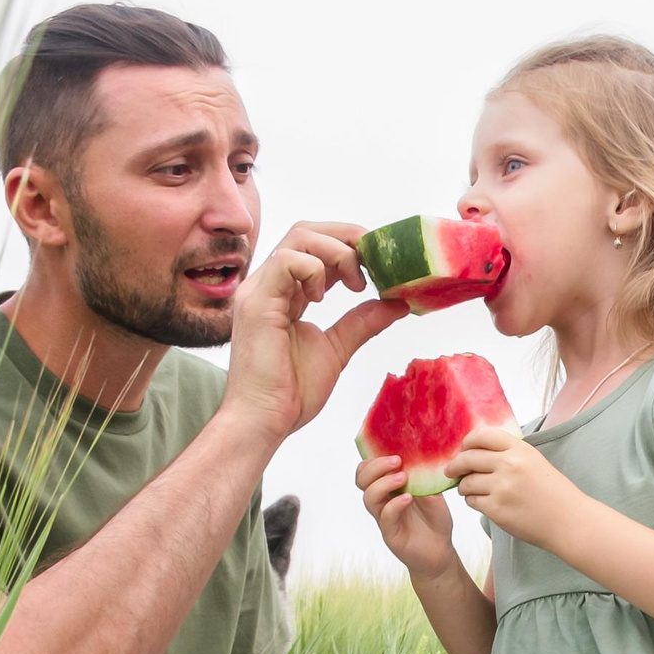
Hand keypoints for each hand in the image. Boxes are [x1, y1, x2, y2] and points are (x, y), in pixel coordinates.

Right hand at [220, 222, 406, 441]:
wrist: (265, 422)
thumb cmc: (290, 393)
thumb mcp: (337, 349)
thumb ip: (362, 322)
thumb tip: (396, 303)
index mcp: (284, 293)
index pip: (314, 246)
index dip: (349, 247)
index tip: (378, 267)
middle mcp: (269, 285)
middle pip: (307, 231)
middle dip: (348, 238)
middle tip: (375, 264)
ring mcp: (259, 291)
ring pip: (299, 238)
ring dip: (337, 252)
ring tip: (356, 283)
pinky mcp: (256, 303)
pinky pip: (286, 261)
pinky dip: (314, 269)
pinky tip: (324, 297)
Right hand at [356, 455, 462, 580]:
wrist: (441, 551)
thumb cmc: (435, 521)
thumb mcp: (433, 494)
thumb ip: (425, 477)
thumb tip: (422, 456)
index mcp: (389, 488)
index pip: (368, 469)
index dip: (374, 459)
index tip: (395, 452)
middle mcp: (383, 501)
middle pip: (362, 480)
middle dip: (375, 467)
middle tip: (397, 461)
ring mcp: (384, 517)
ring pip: (369, 497)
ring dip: (383, 483)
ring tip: (403, 478)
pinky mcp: (390, 533)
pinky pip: (385, 517)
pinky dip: (394, 505)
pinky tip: (408, 498)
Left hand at [446, 426, 584, 550]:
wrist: (569, 521)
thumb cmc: (553, 493)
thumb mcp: (535, 461)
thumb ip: (509, 453)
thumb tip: (476, 450)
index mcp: (520, 450)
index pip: (482, 435)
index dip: (467, 442)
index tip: (463, 450)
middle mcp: (509, 465)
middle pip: (467, 458)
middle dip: (455, 465)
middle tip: (452, 471)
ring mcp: (502, 488)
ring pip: (466, 482)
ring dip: (464, 486)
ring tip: (470, 490)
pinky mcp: (497, 509)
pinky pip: (472, 501)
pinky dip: (473, 501)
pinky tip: (484, 503)